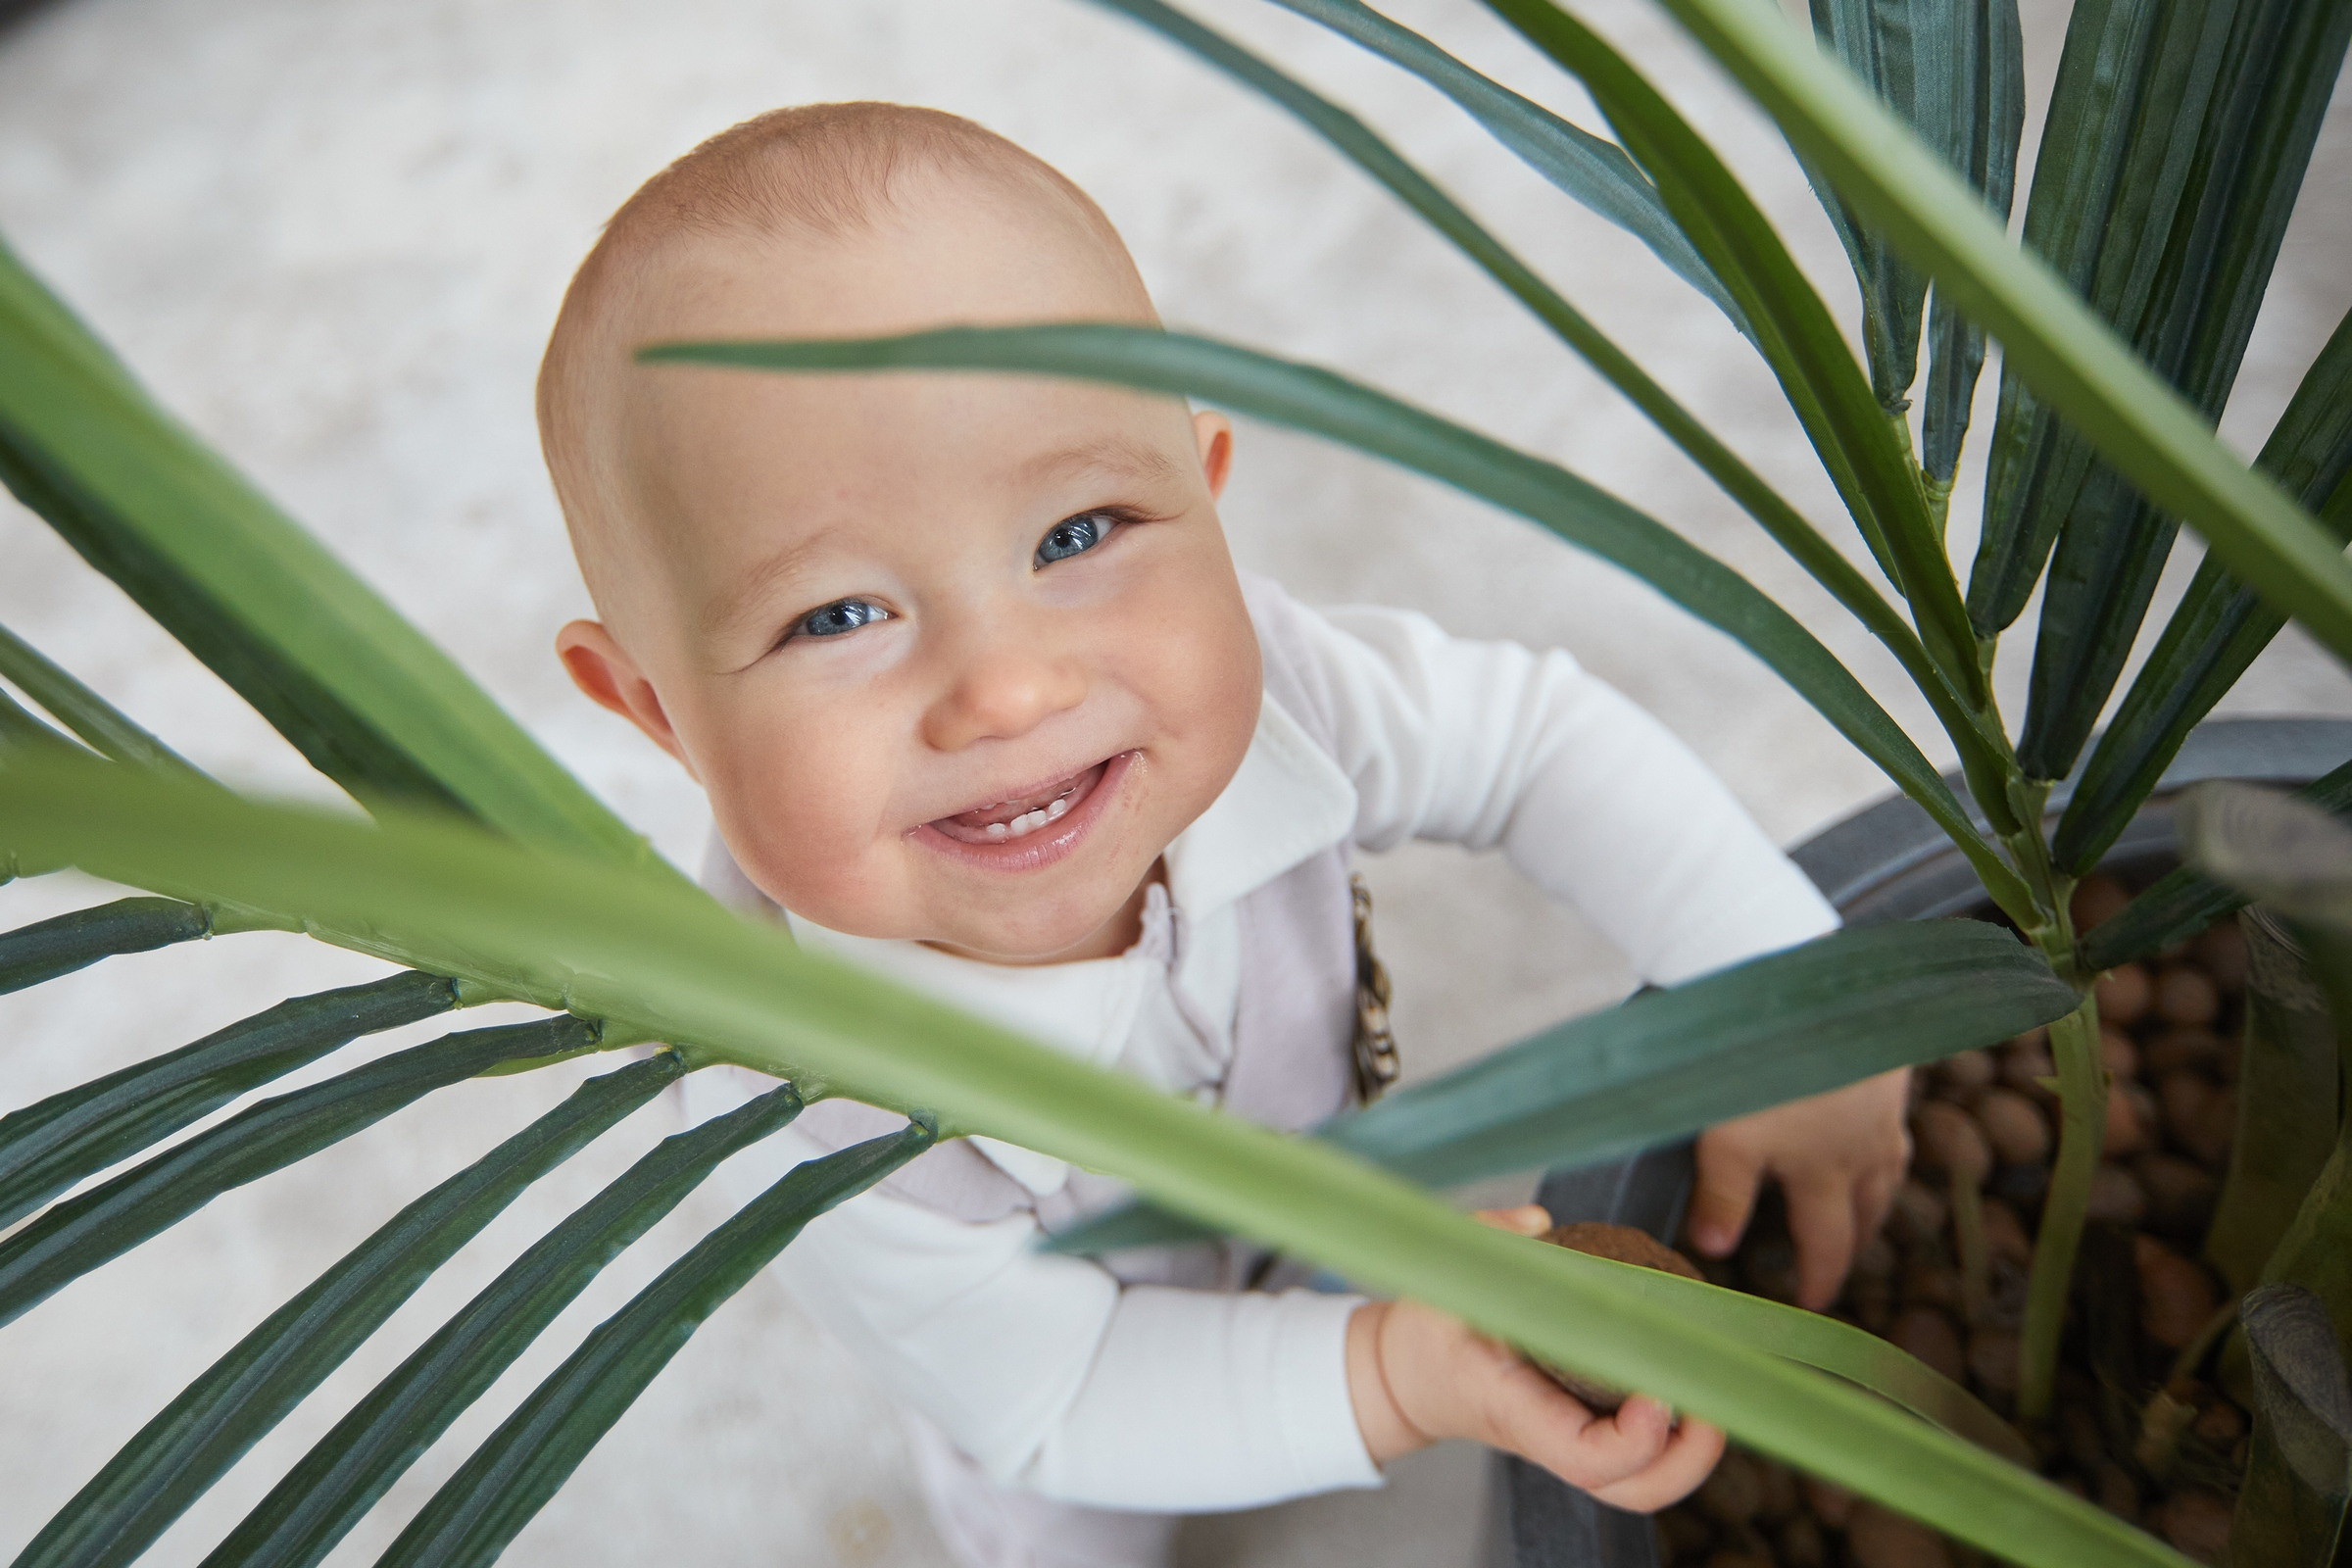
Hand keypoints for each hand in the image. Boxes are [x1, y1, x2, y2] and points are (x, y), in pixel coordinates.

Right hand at [1343, 1206, 1723, 1511]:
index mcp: (1513, 1406)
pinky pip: (1640, 1456)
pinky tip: (1691, 1381)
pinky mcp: (1585, 1429)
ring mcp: (1571, 1440)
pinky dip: (1678, 1433)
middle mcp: (1550, 1438)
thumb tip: (1537, 1223)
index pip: (1584, 1456)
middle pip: (1631, 1489)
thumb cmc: (1428, 1332)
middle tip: (1713, 1402)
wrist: (1409, 1377)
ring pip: (1642, 1483)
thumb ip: (1484, 1239)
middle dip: (1687, 1459)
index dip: (1634, 1440)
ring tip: (1713, 1394)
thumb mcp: (1442, 1276)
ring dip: (1690, 1451)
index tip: (1658, 1394)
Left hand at [1689, 1067, 1911, 1309]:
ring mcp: (1882, 1109)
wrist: (1812, 987)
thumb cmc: (1763, 1065)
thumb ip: (1724, 1195)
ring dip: (1874, 1199)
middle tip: (1837, 1266)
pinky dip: (1882, 1145)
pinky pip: (1892, 1125)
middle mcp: (1865, 1148)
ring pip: (1888, 1170)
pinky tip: (1866, 1129)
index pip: (1828, 1244)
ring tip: (1860, 1207)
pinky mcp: (1885, 1070)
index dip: (1819, 1280)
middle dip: (1852, 1246)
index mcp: (1827, 1173)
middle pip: (1867, 1213)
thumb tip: (1714, 1251)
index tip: (1810, 1308)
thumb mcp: (1729, 1135)